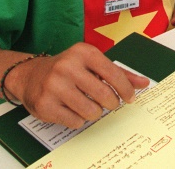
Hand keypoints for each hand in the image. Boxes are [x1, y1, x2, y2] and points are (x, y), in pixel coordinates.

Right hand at [8, 43, 149, 128]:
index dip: (126, 89)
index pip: (113, 73)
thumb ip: (119, 73)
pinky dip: (79, 119)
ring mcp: (54, 86)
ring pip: (91, 111)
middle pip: (104, 95)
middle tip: (110, 103)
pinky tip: (72, 109)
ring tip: (89, 105)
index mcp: (83, 52)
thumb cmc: (69, 69)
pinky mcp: (45, 104)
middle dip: (112, 103)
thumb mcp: (93, 63)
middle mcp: (67, 66)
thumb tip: (144, 83)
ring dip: (95, 113)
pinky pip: (75, 121)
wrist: (30, 75)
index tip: (130, 98)